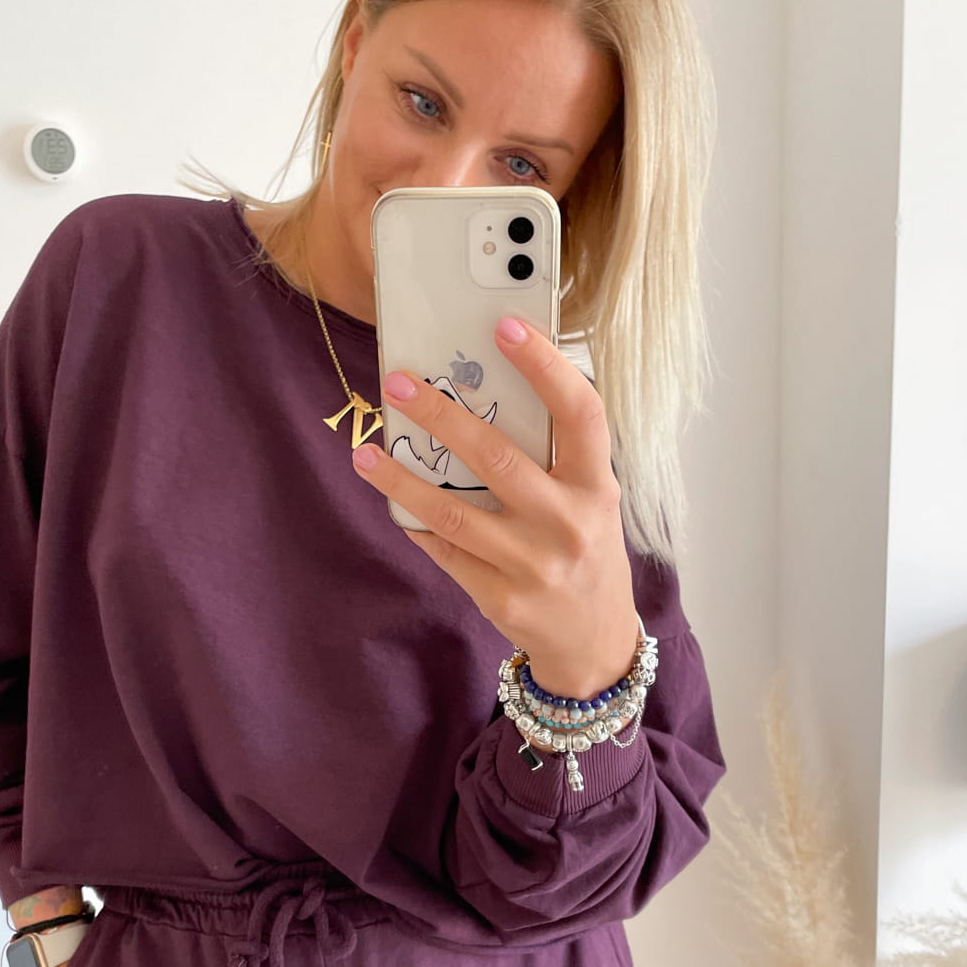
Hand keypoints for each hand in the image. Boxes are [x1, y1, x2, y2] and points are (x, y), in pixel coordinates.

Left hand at [351, 318, 638, 698]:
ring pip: (453, 510)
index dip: (545, 365)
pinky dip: (413, 520)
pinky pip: (444, 550)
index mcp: (598, 487)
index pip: (580, 413)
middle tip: (400, 383)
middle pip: (498, 457)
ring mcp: (534, 565)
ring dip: (402, 477)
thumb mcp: (590, 501)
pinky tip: (390, 496)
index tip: (505, 325)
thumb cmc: (585, 551)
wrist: (594, 641)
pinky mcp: (501, 598)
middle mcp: (569, 524)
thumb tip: (483, 393)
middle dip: (442, 414)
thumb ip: (553, 456)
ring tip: (368, 450)